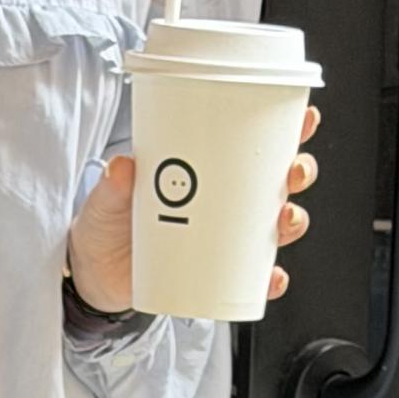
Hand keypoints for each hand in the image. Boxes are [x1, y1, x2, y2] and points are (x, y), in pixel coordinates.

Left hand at [66, 105, 322, 311]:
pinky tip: (272, 278)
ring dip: (292, 222)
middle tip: (292, 173)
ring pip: (275, 227)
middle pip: (278, 182)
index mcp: (209, 170)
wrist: (95, 275)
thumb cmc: (108, 225)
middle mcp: (225, 203)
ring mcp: (225, 239)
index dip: (289, 128)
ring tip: (283, 220)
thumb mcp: (107, 200)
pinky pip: (254, 279)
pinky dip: (269, 280)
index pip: (256, 143)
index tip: (304, 117)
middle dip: (298, 173)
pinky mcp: (218, 274)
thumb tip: (123, 167)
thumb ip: (114, 185)